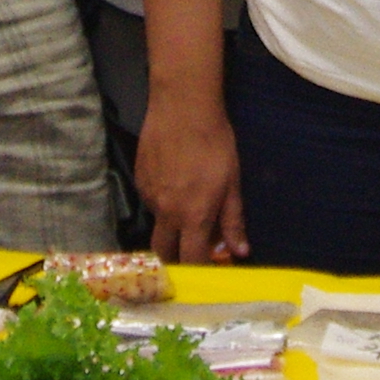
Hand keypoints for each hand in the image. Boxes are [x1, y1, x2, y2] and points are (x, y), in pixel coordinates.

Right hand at [137, 90, 247, 264]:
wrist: (182, 108)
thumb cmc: (214, 143)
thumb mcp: (232, 183)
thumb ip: (233, 221)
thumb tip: (240, 251)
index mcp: (193, 216)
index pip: (191, 259)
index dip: (199, 271)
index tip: (207, 270)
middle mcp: (166, 212)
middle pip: (164, 252)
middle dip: (175, 259)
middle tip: (189, 251)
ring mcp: (149, 196)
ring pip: (158, 224)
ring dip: (171, 225)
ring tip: (187, 200)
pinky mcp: (139, 180)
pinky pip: (150, 202)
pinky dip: (162, 202)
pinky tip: (174, 180)